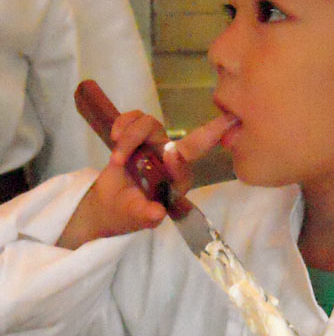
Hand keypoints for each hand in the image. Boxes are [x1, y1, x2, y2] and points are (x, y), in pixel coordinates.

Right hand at [57, 110, 237, 248]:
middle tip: (224, 123)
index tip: (168, 152)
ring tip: (115, 160)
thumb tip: (157, 213)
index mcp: (176, 183)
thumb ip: (147, 215)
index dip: (179, 161)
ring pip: (151, 125)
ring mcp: (157, 145)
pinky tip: (114, 137)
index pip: (184, 171)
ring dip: (130, 137)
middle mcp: (173, 162)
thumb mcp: (137, 217)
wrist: (107, 204)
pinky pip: (137, 118)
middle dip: (212, 132)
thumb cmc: (128, 213)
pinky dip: (123, 123)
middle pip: (191, 142)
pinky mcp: (140, 135)